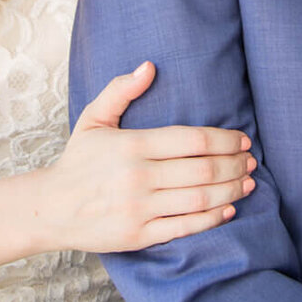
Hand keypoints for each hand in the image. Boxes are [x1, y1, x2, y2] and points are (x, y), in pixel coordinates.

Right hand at [49, 62, 255, 253]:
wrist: (50, 208)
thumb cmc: (78, 161)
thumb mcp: (93, 119)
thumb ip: (120, 90)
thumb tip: (150, 66)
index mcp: (132, 145)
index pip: (193, 140)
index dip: (225, 140)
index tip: (242, 140)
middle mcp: (138, 177)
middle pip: (203, 170)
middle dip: (235, 165)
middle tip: (251, 162)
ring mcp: (139, 208)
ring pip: (199, 199)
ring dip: (231, 190)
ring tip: (248, 183)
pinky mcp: (139, 235)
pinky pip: (185, 227)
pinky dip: (212, 219)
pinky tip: (228, 209)